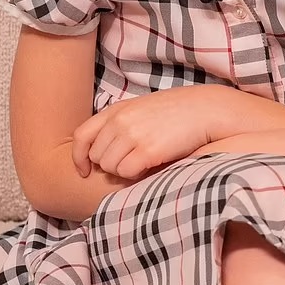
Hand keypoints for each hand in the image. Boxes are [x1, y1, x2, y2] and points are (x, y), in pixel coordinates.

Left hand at [72, 87, 210, 180]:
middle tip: (131, 162)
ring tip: (144, 162)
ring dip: (123, 171)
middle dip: (109, 165)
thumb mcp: (142, 108)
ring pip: (110, 167)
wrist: (205, 110)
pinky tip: (151, 166)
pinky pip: (126, 173)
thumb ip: (120, 123)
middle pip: (97, 156)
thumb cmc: (176, 111)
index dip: (79, 157)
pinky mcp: (147, 150)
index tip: (85, 169)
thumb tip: (103, 149)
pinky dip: (135, 175)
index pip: (81, 136)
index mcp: (117, 109)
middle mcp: (120, 121)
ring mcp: (133, 135)